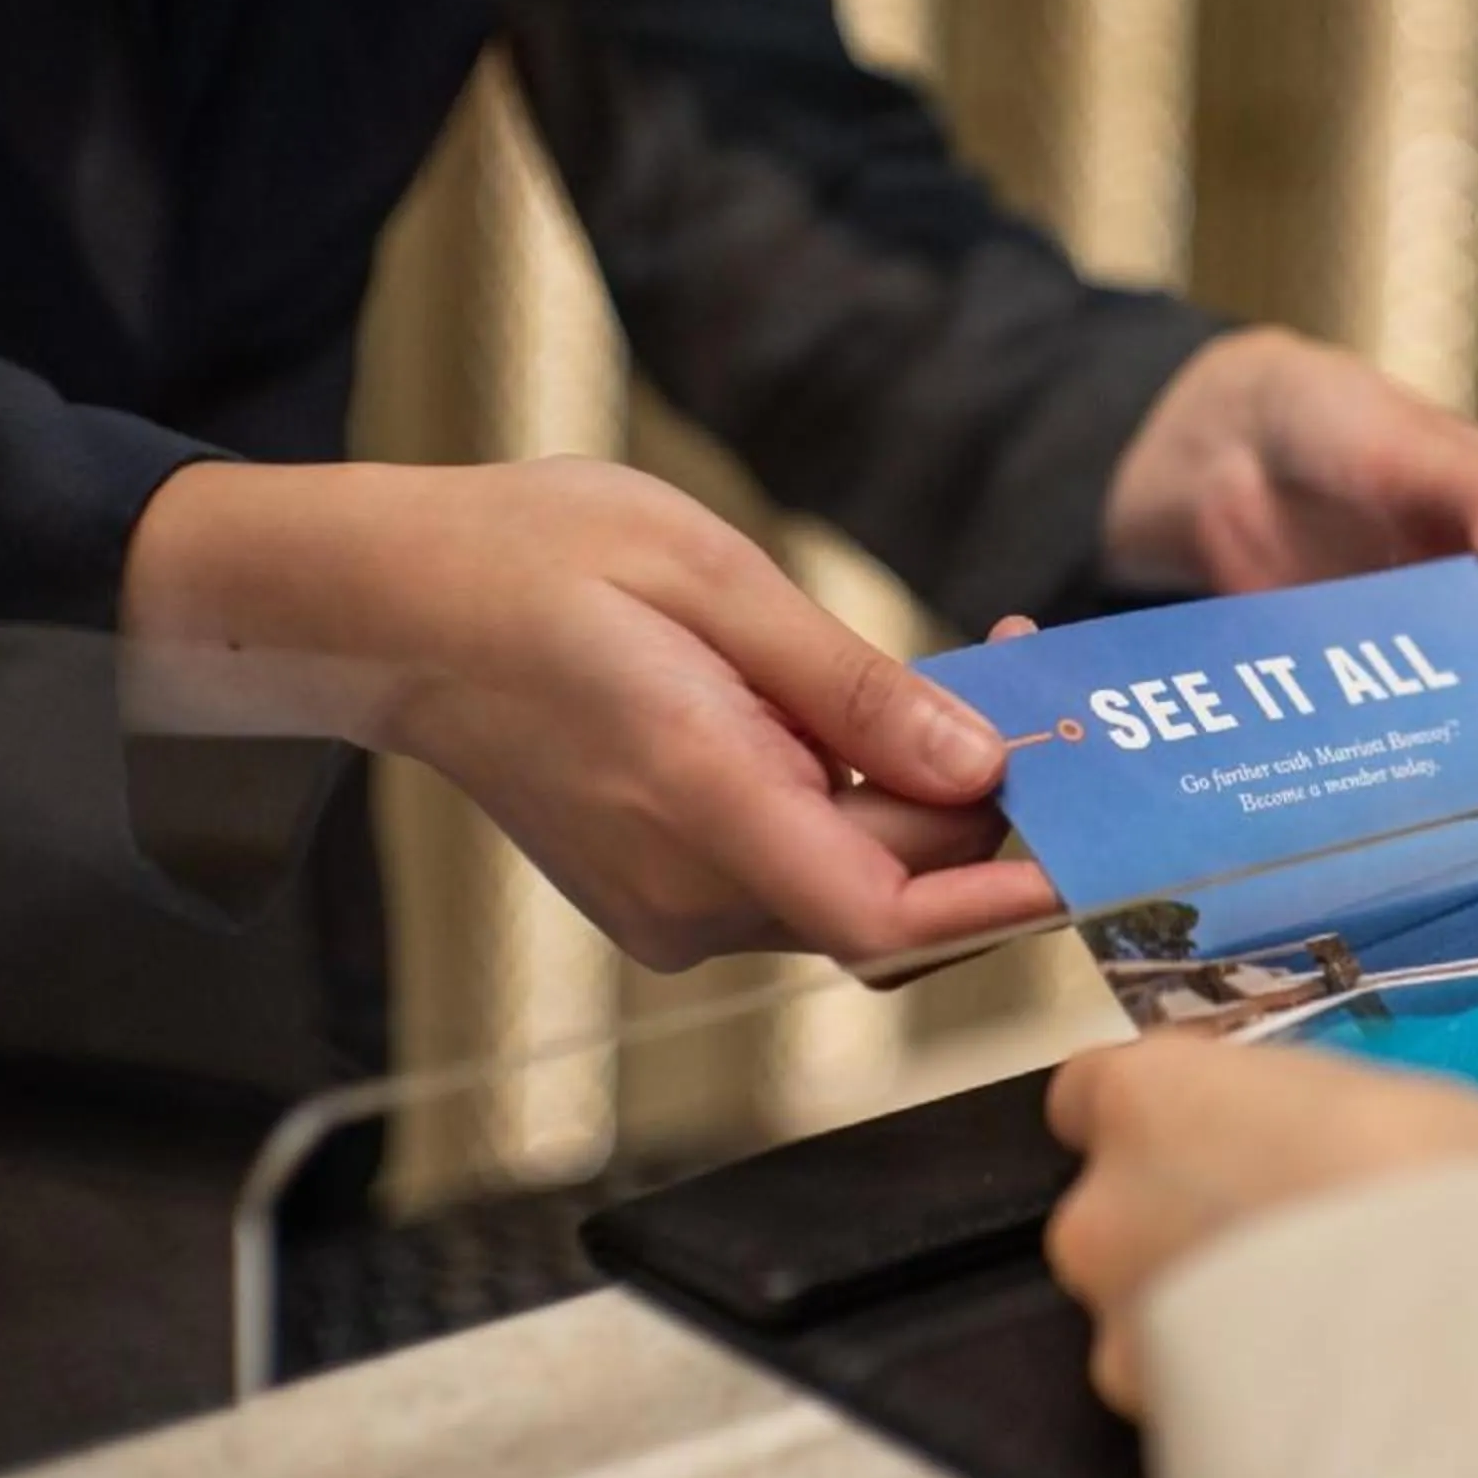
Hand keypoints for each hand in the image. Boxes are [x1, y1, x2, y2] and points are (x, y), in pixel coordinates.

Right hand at [120, 457, 1055, 969]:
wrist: (383, 605)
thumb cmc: (528, 559)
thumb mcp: (711, 577)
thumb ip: (850, 685)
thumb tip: (977, 759)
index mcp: (697, 807)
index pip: (890, 918)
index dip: (1009, 893)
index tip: (1094, 841)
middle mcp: (686, 892)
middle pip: (893, 898)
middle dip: (990, 810)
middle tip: (1054, 694)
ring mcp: (670, 904)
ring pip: (855, 886)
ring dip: (933, 805)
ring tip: (982, 676)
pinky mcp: (665, 887)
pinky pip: (802, 866)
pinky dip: (866, 808)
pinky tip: (887, 718)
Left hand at [1046, 1035, 1477, 1413]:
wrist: (1436, 1315)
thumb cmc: (1416, 1171)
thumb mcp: (1365, 1098)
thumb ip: (1290, 1126)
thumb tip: (1306, 1152)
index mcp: (1142, 1098)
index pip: (1088, 1095)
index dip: (1156, 1121)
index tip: (1211, 1139)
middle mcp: (1099, 1207)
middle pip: (1111, 1212)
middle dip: (1176, 1228)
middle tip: (1277, 1243)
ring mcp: (1115, 1321)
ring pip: (1137, 1311)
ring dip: (1193, 1316)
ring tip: (1296, 1329)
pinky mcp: (1149, 1415)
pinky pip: (1173, 1391)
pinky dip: (1218, 1389)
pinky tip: (1295, 1386)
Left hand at [1101, 328, 1477, 754]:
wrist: (1233, 455)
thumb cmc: (1345, 425)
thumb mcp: (1419, 446)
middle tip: (1448, 760)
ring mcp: (1472, 697)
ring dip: (1456, 791)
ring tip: (1393, 776)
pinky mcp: (1398, 725)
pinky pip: (1417, 786)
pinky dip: (1394, 794)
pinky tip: (1345, 786)